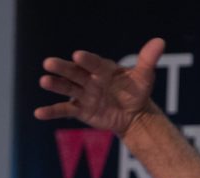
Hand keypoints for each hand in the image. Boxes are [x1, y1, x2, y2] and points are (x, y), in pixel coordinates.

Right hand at [34, 38, 164, 134]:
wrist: (133, 114)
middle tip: (49, 63)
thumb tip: (160, 42)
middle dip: (63, 68)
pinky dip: (52, 111)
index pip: (94, 63)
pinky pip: (65, 110)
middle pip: (74, 73)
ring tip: (44, 81)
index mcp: (103, 69)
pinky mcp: (81, 110)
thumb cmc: (136, 91)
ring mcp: (84, 95)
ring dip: (56, 85)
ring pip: (67, 89)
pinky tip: (39, 113)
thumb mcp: (144, 77)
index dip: (87, 60)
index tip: (78, 56)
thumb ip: (148, 60)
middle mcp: (90, 79)